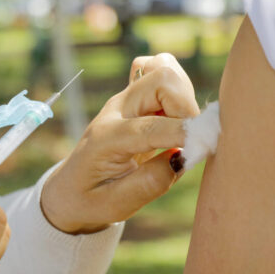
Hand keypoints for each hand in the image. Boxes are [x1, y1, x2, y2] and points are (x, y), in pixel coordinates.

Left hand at [42, 53, 198, 233]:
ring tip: (181, 128)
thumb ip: (150, 183)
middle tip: (189, 138)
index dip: (184, 134)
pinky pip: (162, 73)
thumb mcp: (115, 205)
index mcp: (106, 138)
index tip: (205, 148)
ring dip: (184, 95)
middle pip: (162, 77)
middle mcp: (116, 110)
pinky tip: (176, 118)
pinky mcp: (135, 98)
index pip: (151, 126)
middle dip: (187, 106)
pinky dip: (180, 91)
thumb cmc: (90, 199)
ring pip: (164, 67)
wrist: (69, 189)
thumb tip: (183, 157)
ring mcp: (125, 99)